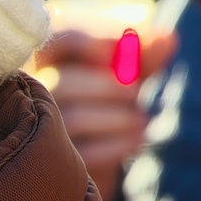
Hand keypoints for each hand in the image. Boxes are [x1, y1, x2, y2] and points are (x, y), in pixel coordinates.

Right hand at [31, 29, 175, 200]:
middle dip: (108, 87)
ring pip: (75, 118)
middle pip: (63, 82)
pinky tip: (137, 140)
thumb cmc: (105, 101)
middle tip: (136, 94)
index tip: (115, 52)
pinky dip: (118, 145)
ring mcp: (37, 129)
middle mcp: (33, 93)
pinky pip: (85, 152)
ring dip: (119, 118)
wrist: (92, 155)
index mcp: (48, 60)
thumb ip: (144, 55)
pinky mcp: (53, 162)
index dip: (88, 40)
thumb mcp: (125, 73)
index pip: (58, 40)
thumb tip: (166, 38)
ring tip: (142, 121)